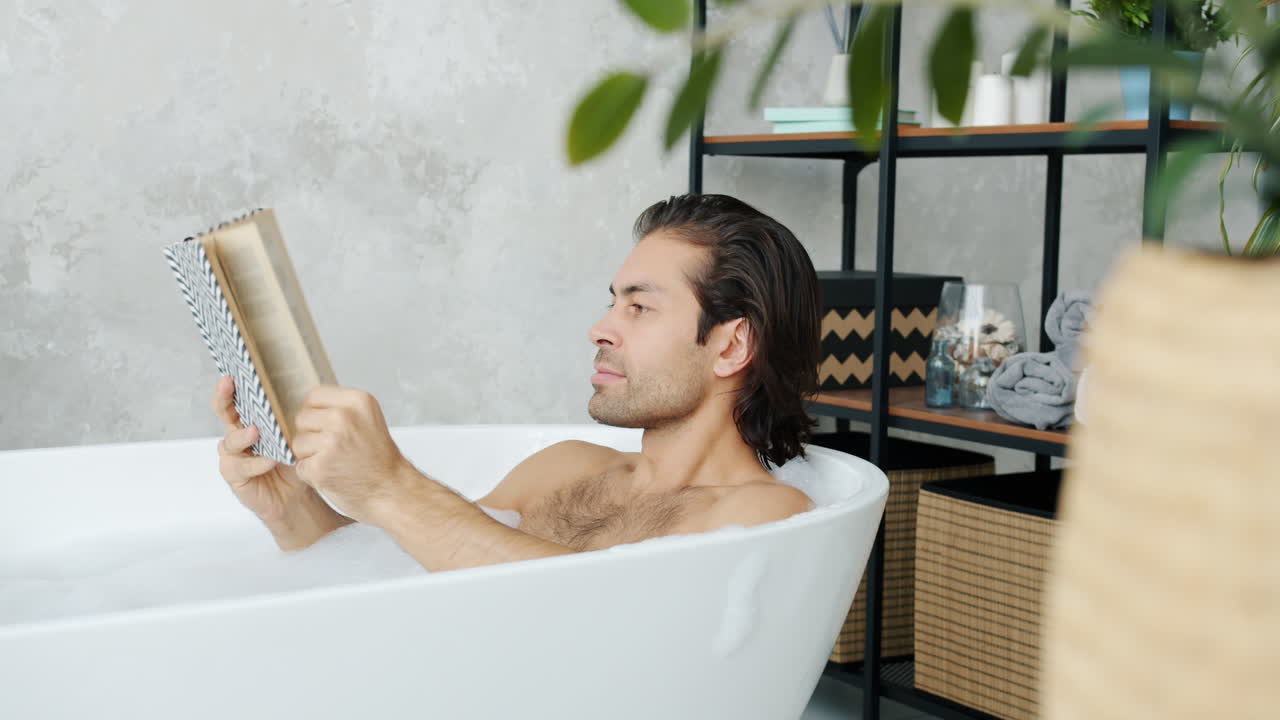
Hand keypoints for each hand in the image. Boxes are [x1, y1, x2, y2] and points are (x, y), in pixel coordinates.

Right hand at [212, 375, 350, 548]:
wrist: (297, 494)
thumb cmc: (295, 459)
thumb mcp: (294, 433)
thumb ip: (290, 414)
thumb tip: (304, 385)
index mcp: (250, 419)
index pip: (238, 398)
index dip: (232, 385)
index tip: (233, 371)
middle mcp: (237, 434)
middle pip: (224, 412)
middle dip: (224, 398)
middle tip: (229, 385)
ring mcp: (233, 455)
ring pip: (230, 441)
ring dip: (243, 435)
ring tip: (256, 431)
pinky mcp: (235, 476)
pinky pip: (240, 467)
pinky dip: (256, 463)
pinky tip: (269, 459)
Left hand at [291, 384, 412, 524]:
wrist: (393, 491)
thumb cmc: (380, 461)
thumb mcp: (369, 419)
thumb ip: (342, 408)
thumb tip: (309, 406)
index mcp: (358, 401)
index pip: (315, 395)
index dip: (316, 412)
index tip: (326, 426)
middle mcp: (344, 417)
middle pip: (302, 418)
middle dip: (311, 435)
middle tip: (334, 448)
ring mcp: (332, 442)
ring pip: (298, 443)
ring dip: (310, 456)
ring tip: (335, 462)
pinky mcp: (320, 466)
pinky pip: (300, 466)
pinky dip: (311, 474)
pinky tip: (332, 475)